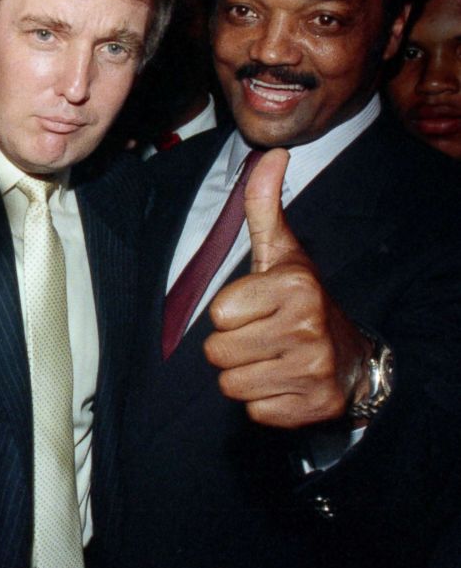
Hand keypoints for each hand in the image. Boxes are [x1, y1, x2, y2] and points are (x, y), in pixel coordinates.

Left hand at [204, 148, 370, 427]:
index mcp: (293, 286)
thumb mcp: (283, 254)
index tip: (258, 308)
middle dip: (234, 347)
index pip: (219, 313)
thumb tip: (271, 154)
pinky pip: (253, 412)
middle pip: (217, 353)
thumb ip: (265, 208)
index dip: (232, 314)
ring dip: (245, 375)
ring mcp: (311, 371)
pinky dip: (265, 402)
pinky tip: (285, 383)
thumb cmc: (301, 302)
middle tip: (263, 337)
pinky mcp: (311, 408)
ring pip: (230, 385)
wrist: (350, 359)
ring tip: (272, 359)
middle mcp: (306, 327)